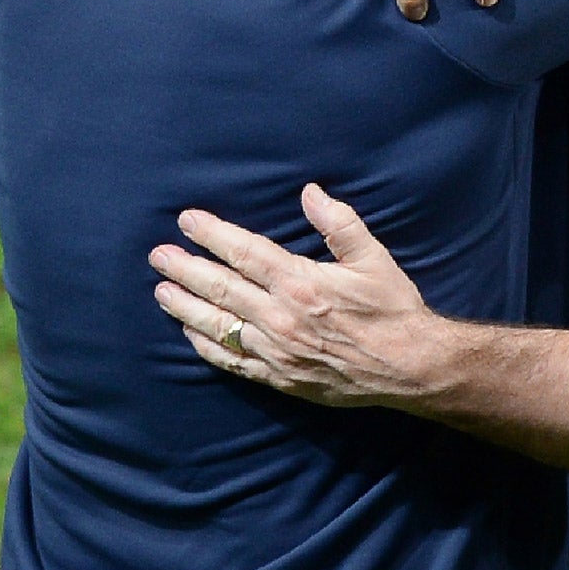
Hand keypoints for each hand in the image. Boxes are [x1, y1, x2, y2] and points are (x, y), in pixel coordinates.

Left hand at [148, 184, 455, 407]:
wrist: (410, 368)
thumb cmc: (393, 309)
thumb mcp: (374, 258)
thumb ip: (339, 222)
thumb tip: (309, 191)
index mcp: (301, 282)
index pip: (244, 252)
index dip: (212, 234)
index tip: (187, 221)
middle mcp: (281, 317)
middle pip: (221, 288)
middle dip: (185, 268)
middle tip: (158, 255)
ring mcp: (276, 351)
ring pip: (219, 326)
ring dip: (186, 307)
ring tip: (161, 291)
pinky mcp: (279, 377)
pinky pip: (233, 361)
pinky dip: (207, 347)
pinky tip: (190, 334)